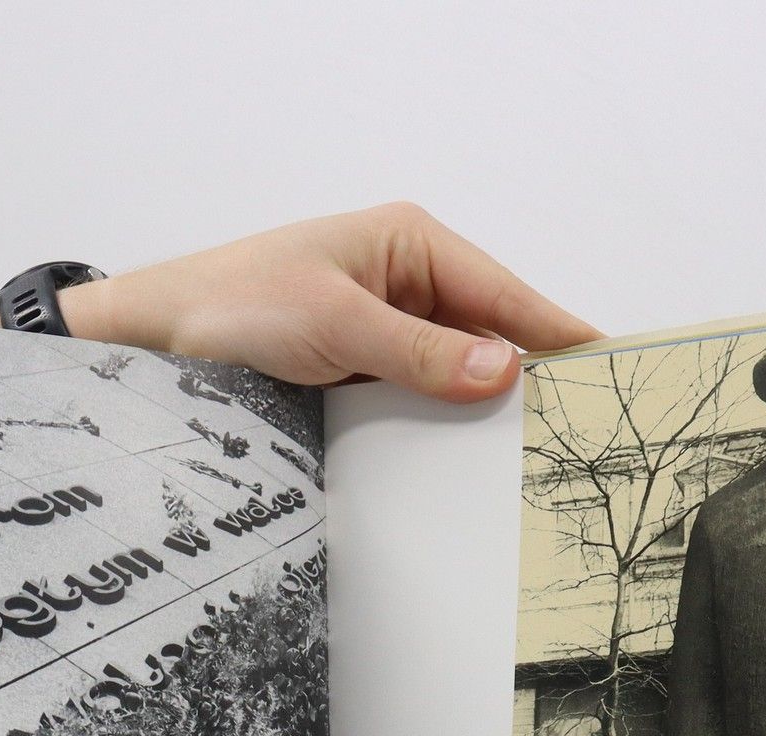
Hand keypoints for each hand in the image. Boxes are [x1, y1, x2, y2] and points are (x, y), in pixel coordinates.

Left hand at [50, 203, 601, 400]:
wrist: (155, 341)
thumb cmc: (233, 305)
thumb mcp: (334, 323)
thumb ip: (420, 353)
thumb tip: (502, 370)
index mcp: (409, 244)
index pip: (504, 292)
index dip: (559, 332)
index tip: (610, 364)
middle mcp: (406, 284)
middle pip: (491, 336)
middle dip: (531, 380)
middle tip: (582, 429)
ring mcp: (387, 333)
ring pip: (459, 376)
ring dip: (486, 413)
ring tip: (537, 455)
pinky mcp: (365, 375)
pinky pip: (422, 402)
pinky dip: (445, 428)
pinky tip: (468, 461)